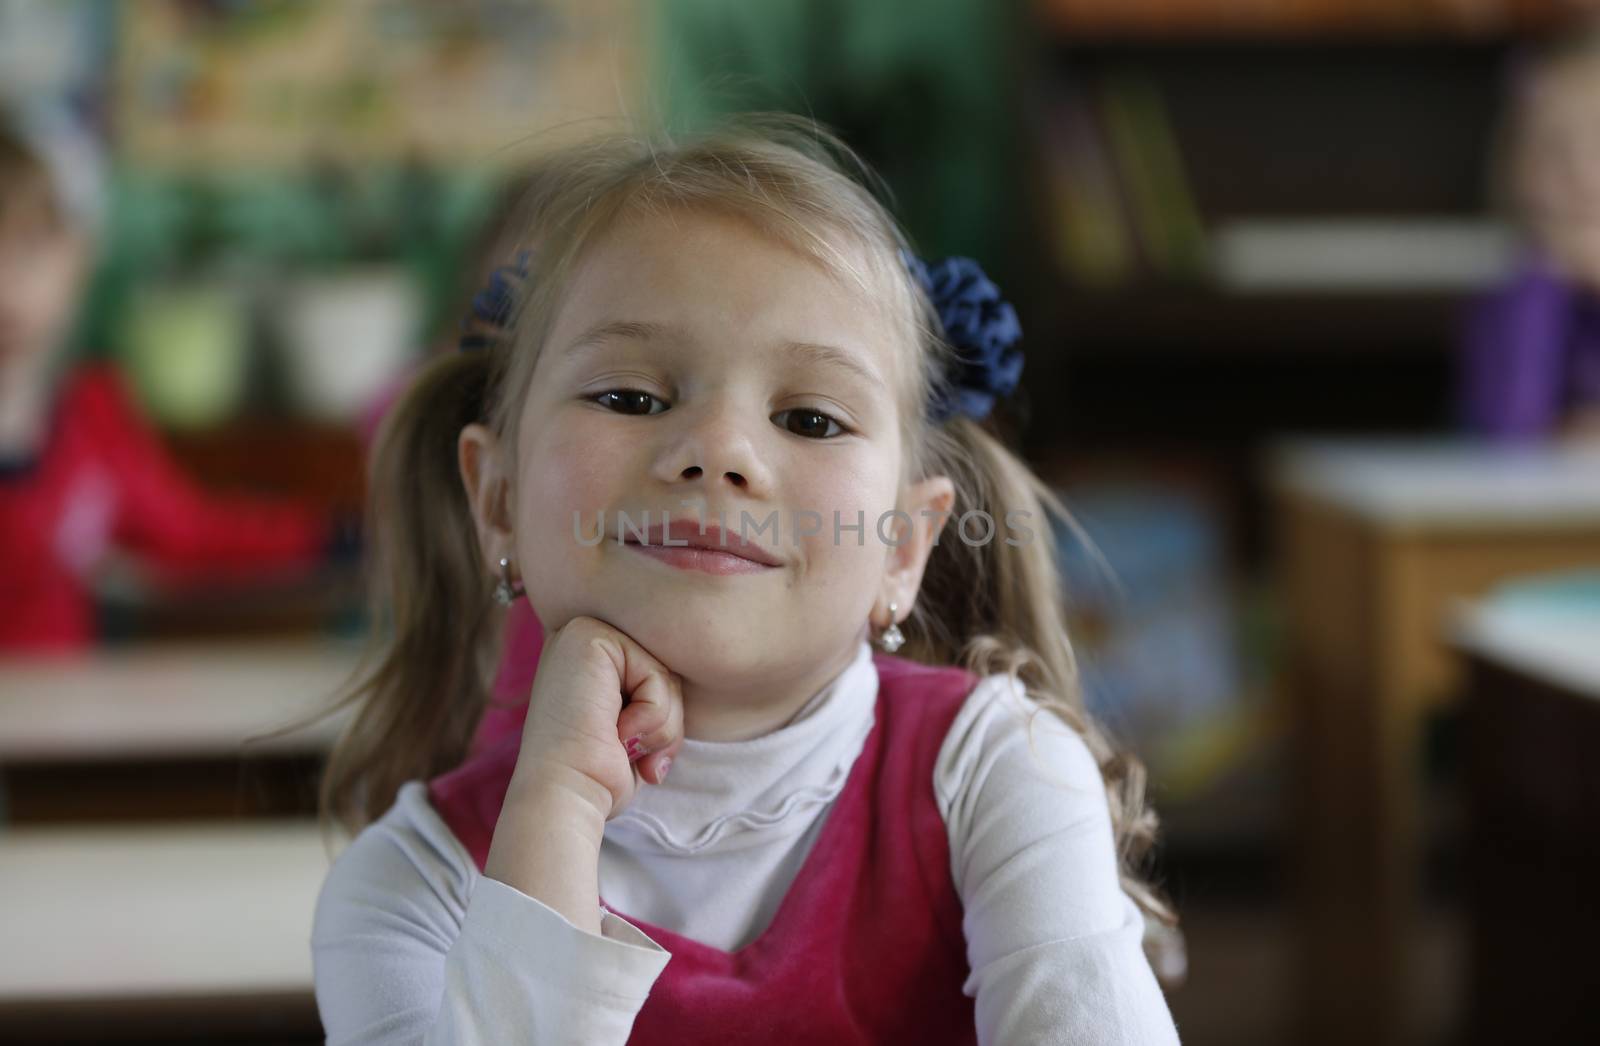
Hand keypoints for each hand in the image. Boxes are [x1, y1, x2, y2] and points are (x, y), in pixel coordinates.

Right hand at [510, 615, 685, 822]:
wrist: (564, 796)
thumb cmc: (595, 777)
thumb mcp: (634, 731)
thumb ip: (650, 698)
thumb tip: (677, 687)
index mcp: (583, 663)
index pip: (652, 676)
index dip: (657, 721)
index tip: (629, 755)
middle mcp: (577, 642)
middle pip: (662, 670)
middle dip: (664, 723)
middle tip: (636, 756)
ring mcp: (578, 634)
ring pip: (663, 672)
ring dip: (659, 725)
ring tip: (622, 744)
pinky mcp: (588, 638)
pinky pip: (656, 674)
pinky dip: (651, 716)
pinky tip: (617, 732)